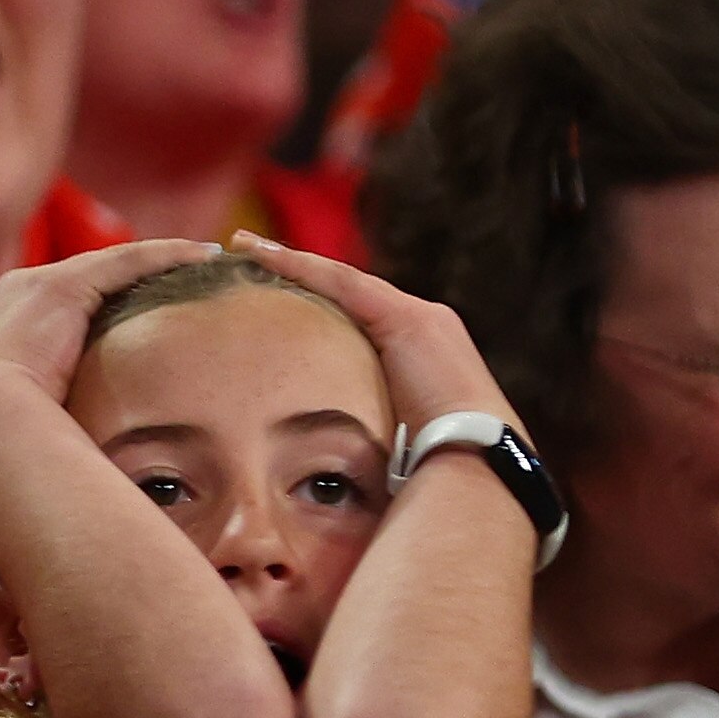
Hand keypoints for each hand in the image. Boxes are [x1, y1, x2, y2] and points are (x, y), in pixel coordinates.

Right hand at [0, 239, 222, 512]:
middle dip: (126, 283)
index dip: (94, 321)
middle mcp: (9, 305)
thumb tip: (39, 514)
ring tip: (203, 262)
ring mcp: (33, 289)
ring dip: (156, 264)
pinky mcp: (62, 284)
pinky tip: (205, 254)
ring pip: (106, 268)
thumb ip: (34, 451)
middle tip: (181, 285)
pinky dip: (167, 256)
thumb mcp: (13, 448)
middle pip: (81, 285)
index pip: (53, 321)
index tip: (133, 330)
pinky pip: (125, 262)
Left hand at [224, 231, 523, 443]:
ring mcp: (417, 317)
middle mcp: (419, 325)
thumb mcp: (380, 444)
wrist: (473, 462)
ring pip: (339, 279)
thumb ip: (353, 431)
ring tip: (245, 247)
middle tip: (247, 258)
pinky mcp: (407, 318)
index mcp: (414, 355)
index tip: (267, 296)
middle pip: (343, 293)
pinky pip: (342, 283)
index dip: (310, 304)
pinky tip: (263, 255)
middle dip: (297, 275)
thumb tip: (309, 466)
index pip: (351, 318)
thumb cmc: (428, 470)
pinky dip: (301, 267)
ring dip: (290, 261)